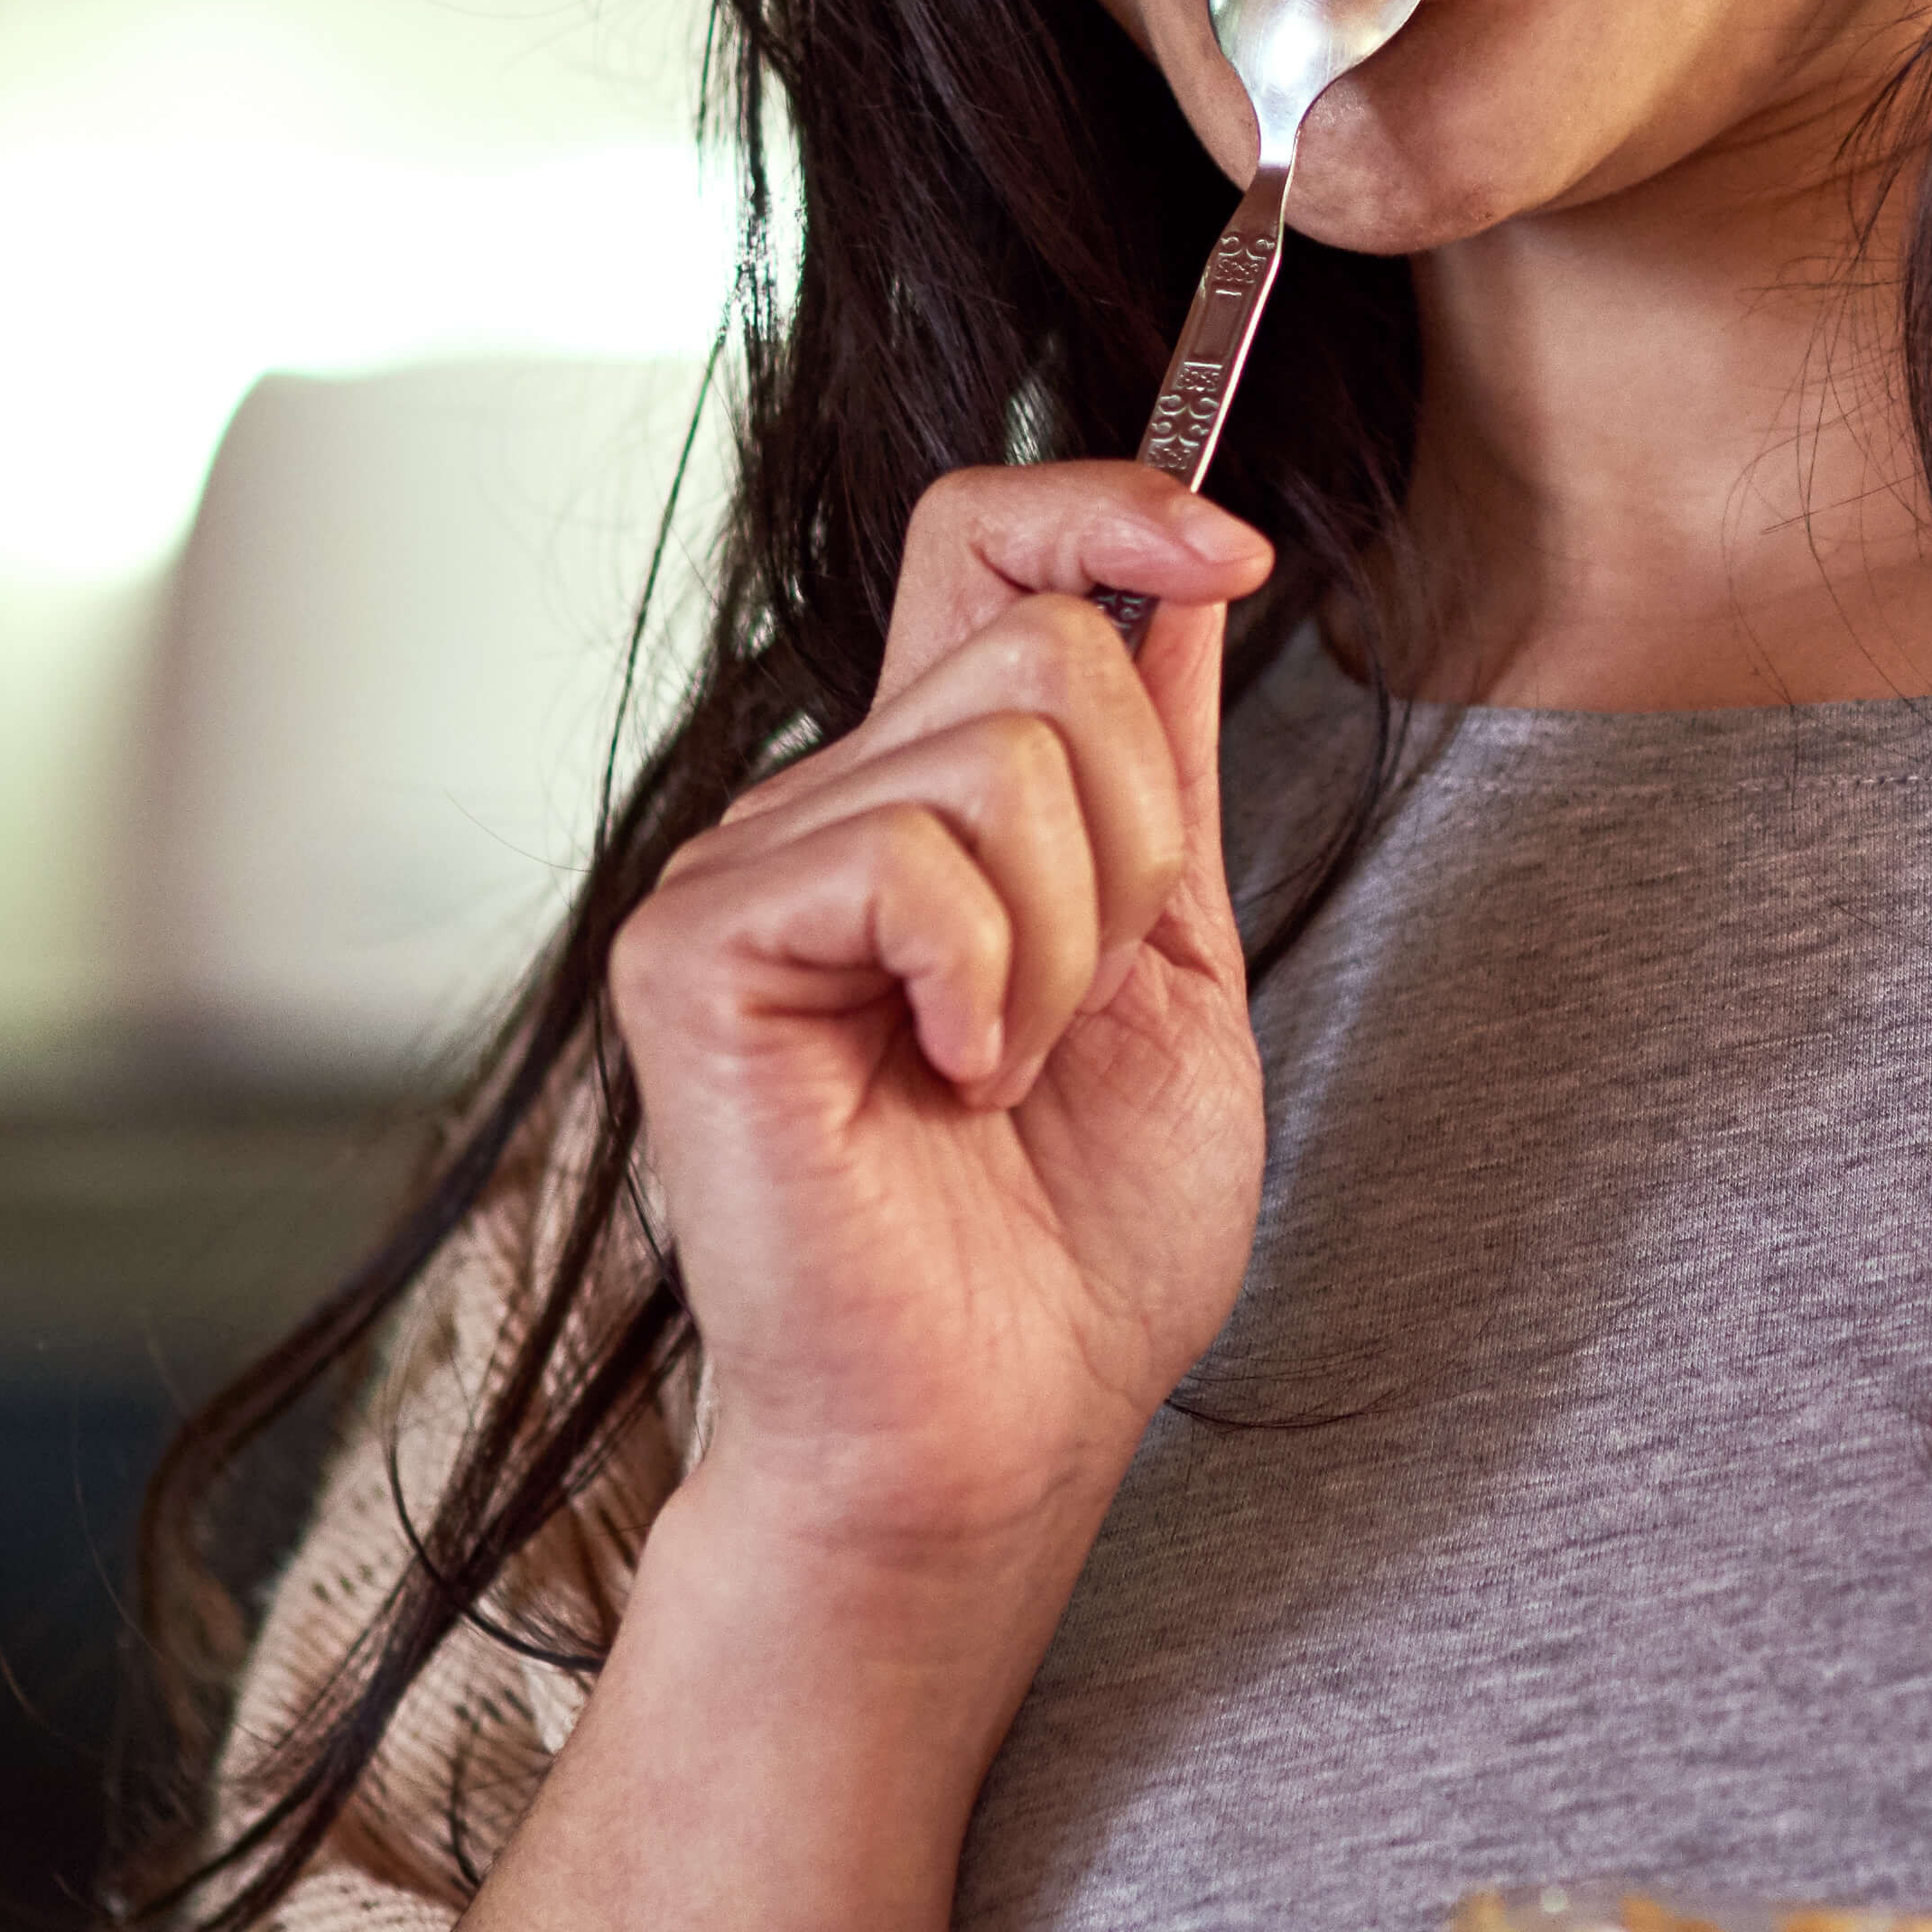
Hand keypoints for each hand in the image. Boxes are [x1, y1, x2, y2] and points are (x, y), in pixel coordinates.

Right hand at [605, 460, 1276, 1569]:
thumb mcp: (1176, 965)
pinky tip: (944, 1086)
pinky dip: (986, 983)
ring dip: (1069, 942)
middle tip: (1075, 1016)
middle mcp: (819, 808)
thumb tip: (1183, 569)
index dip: (1112, 499)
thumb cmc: (1075, 1248)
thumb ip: (1160, 767)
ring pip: (1001, 750)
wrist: (997, 1432)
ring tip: (1002, 1073)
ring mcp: (744, 872)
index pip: (985, 539)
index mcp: (930, 801)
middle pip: (1044, 645)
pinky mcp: (695, 951)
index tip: (1236, 552)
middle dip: (1135, 842)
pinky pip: (909, 858)